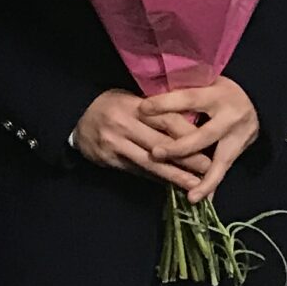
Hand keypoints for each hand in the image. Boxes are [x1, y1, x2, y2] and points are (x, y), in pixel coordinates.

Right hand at [74, 90, 205, 194]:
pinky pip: (137, 171)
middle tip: (210, 169)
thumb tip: (191, 126)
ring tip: (195, 185)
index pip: (168, 120)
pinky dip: (155, 179)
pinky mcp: (109, 159)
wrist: (75, 117)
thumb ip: (156, 112)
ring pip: (151, 163)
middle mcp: (124, 124)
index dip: (190, 135)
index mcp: (134, 105)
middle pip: (162, 144)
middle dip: (188, 159)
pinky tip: (170, 186)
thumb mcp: (132, 99)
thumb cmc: (110, 105)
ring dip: (174, 175)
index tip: (211, 144)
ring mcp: (115, 144)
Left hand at [140, 77, 259, 203]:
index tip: (143, 108)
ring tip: (189, 194)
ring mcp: (238, 136)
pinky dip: (210, 186)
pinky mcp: (239, 151)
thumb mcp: (201, 81)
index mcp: (217, 95)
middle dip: (179, 147)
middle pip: (203, 135)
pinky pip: (223, 170)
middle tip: (155, 153)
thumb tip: (146, 97)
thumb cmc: (216, 87)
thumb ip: (180, 90)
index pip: (189, 98)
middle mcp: (230, 117)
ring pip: (219, 160)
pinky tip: (199, 200)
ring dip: (203, 179)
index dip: (166, 103)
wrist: (255, 100)